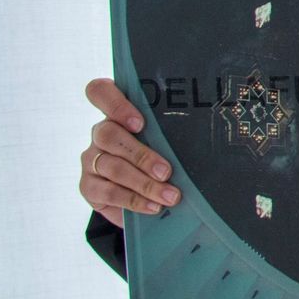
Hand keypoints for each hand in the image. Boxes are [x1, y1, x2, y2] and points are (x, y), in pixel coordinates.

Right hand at [80, 78, 180, 227]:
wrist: (144, 193)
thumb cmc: (163, 156)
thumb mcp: (169, 141)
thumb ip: (174, 133)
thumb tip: (210, 136)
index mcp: (117, 113)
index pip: (100, 92)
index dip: (115, 104)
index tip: (140, 122)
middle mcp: (100, 133)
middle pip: (108, 134)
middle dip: (141, 154)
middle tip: (167, 171)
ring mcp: (91, 159)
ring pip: (110, 165)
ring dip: (143, 183)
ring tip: (170, 196)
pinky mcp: (88, 186)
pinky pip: (107, 192)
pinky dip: (133, 200)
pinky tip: (153, 206)